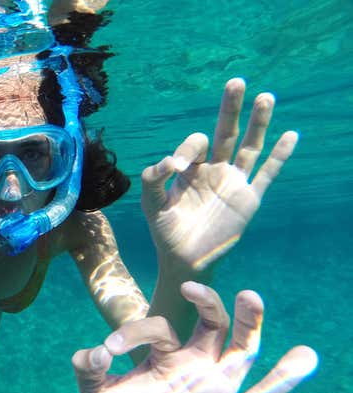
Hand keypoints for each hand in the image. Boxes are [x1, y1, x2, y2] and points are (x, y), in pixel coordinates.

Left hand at [72, 282, 316, 392]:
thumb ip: (89, 370)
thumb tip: (95, 350)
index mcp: (166, 356)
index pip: (159, 328)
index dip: (135, 332)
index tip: (109, 348)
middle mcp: (196, 365)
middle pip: (214, 324)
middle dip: (207, 301)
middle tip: (191, 287)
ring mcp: (217, 390)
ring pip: (243, 349)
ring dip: (250, 322)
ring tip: (250, 296)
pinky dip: (285, 378)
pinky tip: (303, 357)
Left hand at [141, 78, 297, 270]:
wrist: (184, 260)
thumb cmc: (165, 231)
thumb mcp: (151, 203)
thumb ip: (153, 179)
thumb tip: (171, 161)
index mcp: (191, 169)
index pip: (196, 144)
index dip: (188, 149)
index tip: (178, 166)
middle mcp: (214, 170)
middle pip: (226, 132)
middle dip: (231, 108)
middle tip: (235, 81)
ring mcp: (234, 183)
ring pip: (250, 147)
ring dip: (258, 123)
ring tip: (265, 97)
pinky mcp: (249, 199)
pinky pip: (267, 174)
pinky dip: (280, 156)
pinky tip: (291, 135)